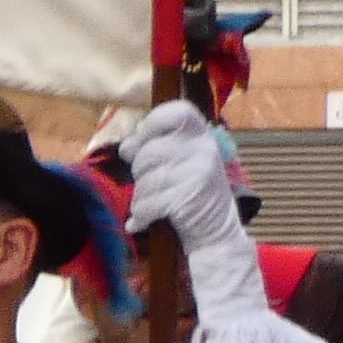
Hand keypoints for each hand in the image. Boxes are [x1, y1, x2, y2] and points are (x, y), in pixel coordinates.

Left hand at [116, 100, 246, 254]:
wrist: (215, 230)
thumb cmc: (190, 190)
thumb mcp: (179, 161)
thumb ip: (154, 147)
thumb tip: (126, 146)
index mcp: (201, 135)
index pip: (174, 113)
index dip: (150, 126)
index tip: (144, 142)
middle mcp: (203, 149)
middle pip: (147, 152)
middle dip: (141, 172)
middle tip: (158, 183)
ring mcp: (199, 172)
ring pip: (144, 180)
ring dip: (142, 196)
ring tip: (159, 201)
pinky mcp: (189, 198)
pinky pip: (145, 203)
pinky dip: (141, 216)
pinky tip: (149, 219)